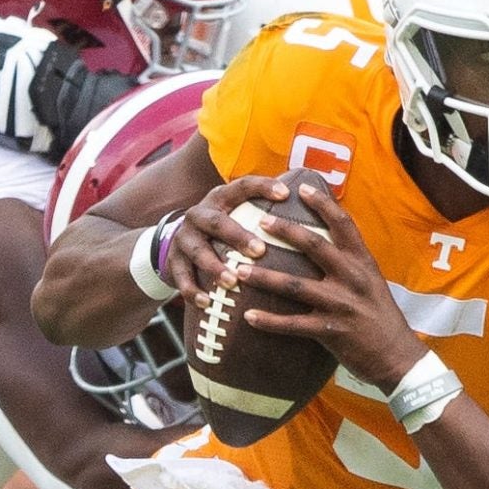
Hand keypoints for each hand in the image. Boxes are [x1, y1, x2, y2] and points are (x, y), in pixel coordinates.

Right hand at [163, 175, 292, 306]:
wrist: (180, 244)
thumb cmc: (225, 232)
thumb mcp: (239, 214)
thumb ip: (266, 213)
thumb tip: (315, 208)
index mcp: (221, 199)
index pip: (242, 186)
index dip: (262, 187)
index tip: (285, 194)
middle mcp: (200, 214)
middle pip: (217, 222)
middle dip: (237, 236)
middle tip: (259, 251)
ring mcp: (184, 237)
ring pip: (198, 250)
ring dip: (214, 266)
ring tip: (232, 281)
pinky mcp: (173, 260)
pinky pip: (181, 277)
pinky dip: (192, 290)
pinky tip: (206, 303)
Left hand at [238, 180, 423, 391]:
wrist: (398, 358)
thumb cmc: (381, 319)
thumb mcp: (372, 284)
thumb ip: (350, 264)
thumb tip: (326, 244)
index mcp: (364, 263)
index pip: (344, 224)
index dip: (323, 203)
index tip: (302, 187)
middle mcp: (353, 279)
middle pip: (314, 245)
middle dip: (285, 231)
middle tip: (259, 220)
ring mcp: (341, 305)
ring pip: (295, 286)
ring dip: (264, 277)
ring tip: (239, 270)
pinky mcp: (330, 332)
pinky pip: (293, 325)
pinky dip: (269, 321)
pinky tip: (248, 316)